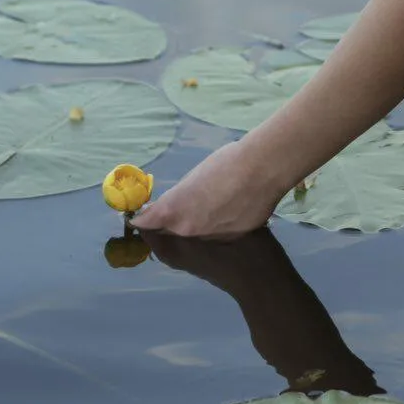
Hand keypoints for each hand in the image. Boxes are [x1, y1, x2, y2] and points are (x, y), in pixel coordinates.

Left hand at [131, 139, 286, 236]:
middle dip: (165, 227)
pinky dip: (215, 230)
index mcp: (172, 212)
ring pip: (193, 239)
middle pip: (167, 236)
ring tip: (204, 211)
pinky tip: (226, 213)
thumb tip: (172, 207)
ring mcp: (209, 239)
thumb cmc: (225, 163)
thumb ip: (178, 199)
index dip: (142, 219)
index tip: (140, 216)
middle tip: (169, 215)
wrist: (263, 169)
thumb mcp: (192, 179)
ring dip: (193, 230)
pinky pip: (215, 238)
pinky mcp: (231, 240)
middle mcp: (187, 232)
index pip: (145, 223)